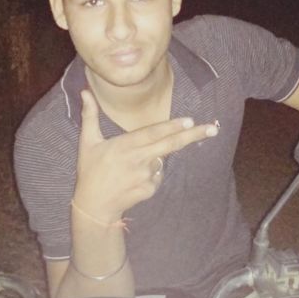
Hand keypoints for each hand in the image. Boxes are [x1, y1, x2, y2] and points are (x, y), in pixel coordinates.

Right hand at [73, 90, 217, 223]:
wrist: (94, 206)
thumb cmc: (90, 171)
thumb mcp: (87, 142)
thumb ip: (90, 116)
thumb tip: (85, 91)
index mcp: (125, 146)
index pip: (153, 133)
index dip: (171, 127)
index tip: (189, 120)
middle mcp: (138, 160)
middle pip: (170, 145)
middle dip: (193, 136)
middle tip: (213, 128)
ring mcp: (146, 177)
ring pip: (161, 160)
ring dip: (156, 157)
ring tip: (130, 166)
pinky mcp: (150, 190)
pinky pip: (158, 175)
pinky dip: (152, 173)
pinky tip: (135, 178)